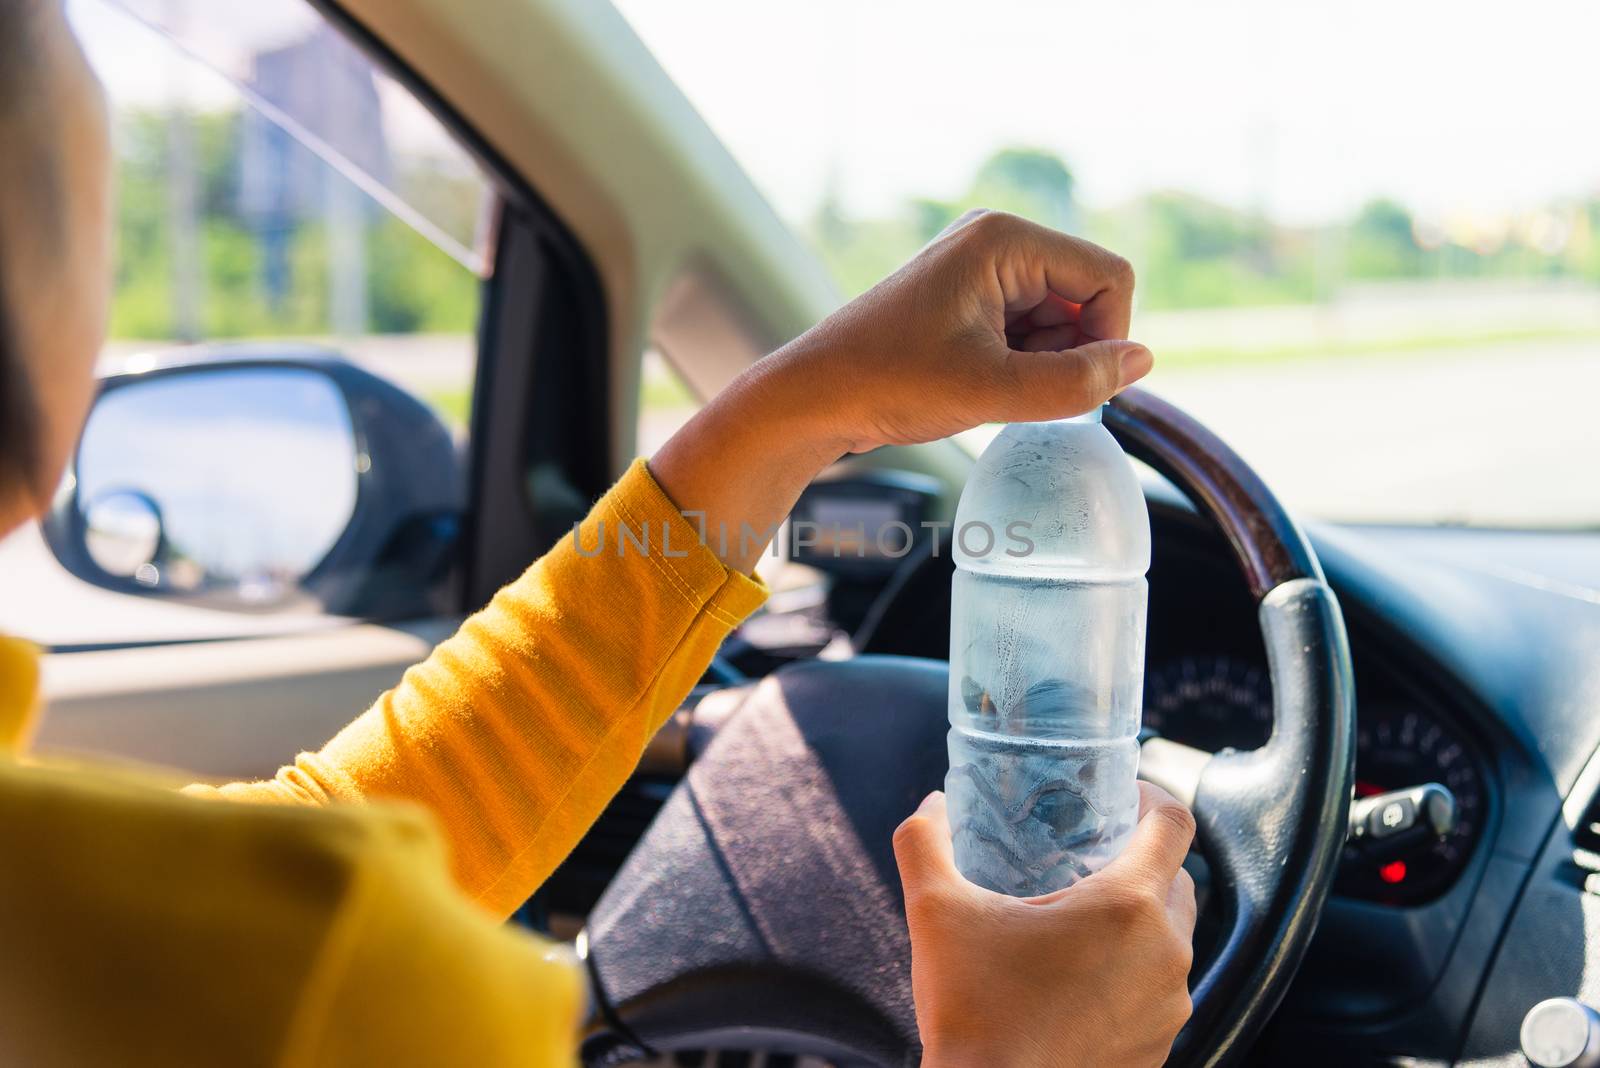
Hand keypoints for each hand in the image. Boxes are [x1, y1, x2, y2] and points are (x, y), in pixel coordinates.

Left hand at [753, 208, 1151, 455]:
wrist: (815, 397)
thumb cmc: (890, 383)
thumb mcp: (993, 391)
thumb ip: (1077, 382)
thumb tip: (1143, 362)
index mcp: (1005, 239)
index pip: (1109, 277)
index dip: (1110, 336)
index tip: (1075, 386)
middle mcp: (997, 241)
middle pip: (1088, 295)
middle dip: (1073, 352)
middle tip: (1022, 391)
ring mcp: (982, 269)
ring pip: (1062, 318)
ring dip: (1046, 363)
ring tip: (991, 389)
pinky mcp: (971, 299)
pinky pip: (1030, 329)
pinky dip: (1024, 364)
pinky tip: (982, 386)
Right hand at [893, 783, 1197, 1067]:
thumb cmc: (973, 1011)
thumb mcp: (935, 912)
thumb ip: (926, 843)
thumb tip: (930, 804)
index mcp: (1128, 906)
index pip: (1176, 824)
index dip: (1153, 797)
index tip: (1124, 795)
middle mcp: (1166, 954)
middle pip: (1178, 880)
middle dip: (1140, 859)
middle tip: (1087, 855)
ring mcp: (1170, 1007)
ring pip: (1171, 938)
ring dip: (1137, 919)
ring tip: (1078, 920)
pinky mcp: (1158, 1047)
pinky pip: (1158, 990)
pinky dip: (1131, 972)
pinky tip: (1078, 978)